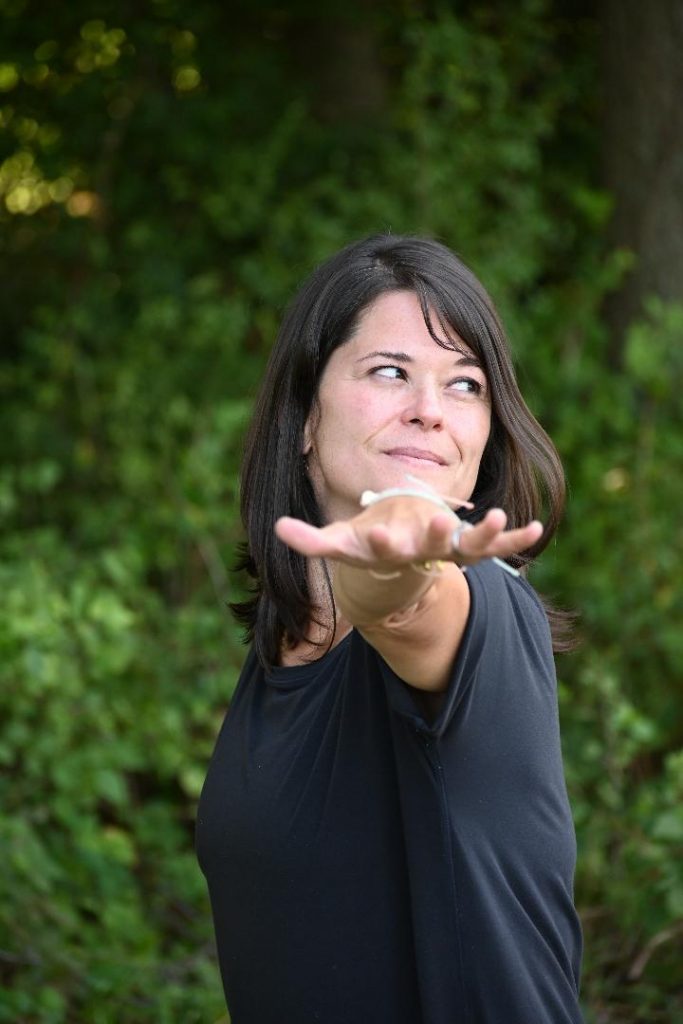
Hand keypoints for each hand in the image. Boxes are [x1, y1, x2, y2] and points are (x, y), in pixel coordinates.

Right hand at [275, 498, 542, 572]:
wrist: (401, 561)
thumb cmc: (367, 544)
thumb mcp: (339, 543)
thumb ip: (312, 541)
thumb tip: (277, 529)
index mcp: (388, 551)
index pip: (381, 548)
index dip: (379, 541)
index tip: (377, 532)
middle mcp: (421, 554)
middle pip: (428, 549)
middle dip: (435, 537)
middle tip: (443, 524)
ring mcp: (449, 552)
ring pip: (469, 548)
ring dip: (485, 536)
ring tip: (498, 517)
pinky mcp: (471, 546)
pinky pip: (497, 547)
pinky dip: (516, 539)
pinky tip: (535, 528)